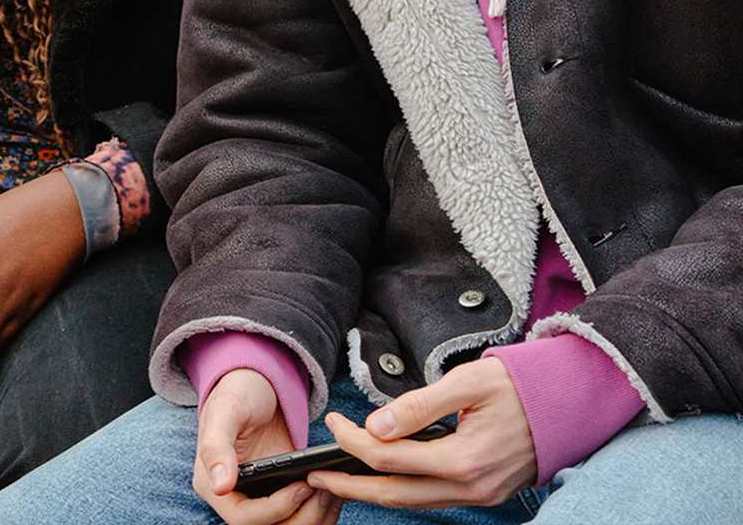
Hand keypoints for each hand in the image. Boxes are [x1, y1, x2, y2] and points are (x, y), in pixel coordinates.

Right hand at [195, 369, 339, 524]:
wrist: (258, 389)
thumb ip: (217, 446)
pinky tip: (333, 489)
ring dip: (315, 516)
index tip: (300, 485)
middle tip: (325, 488)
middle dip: (302, 515)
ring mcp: (260, 500)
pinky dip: (321, 511)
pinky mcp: (281, 497)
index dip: (275, 509)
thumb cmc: (238, 394)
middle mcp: (235, 498)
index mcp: (212, 484)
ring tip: (332, 488)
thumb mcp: (225, 411)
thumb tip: (220, 486)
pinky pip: (301, 518)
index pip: (243, 518)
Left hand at [308, 357, 534, 508]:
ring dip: (373, 492)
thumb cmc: (521, 385)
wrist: (571, 401)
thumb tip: (376, 427)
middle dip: (350, 485)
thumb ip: (419, 406)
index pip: (390, 458)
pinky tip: (382, 478)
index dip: (353, 442)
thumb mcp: (467, 382)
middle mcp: (472, 486)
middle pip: (395, 494)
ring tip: (339, 479)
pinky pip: (433, 499)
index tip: (333, 423)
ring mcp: (480, 494)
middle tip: (315, 474)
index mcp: (465, 459)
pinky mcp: (484, 493)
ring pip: (413, 502)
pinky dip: (402, 491)